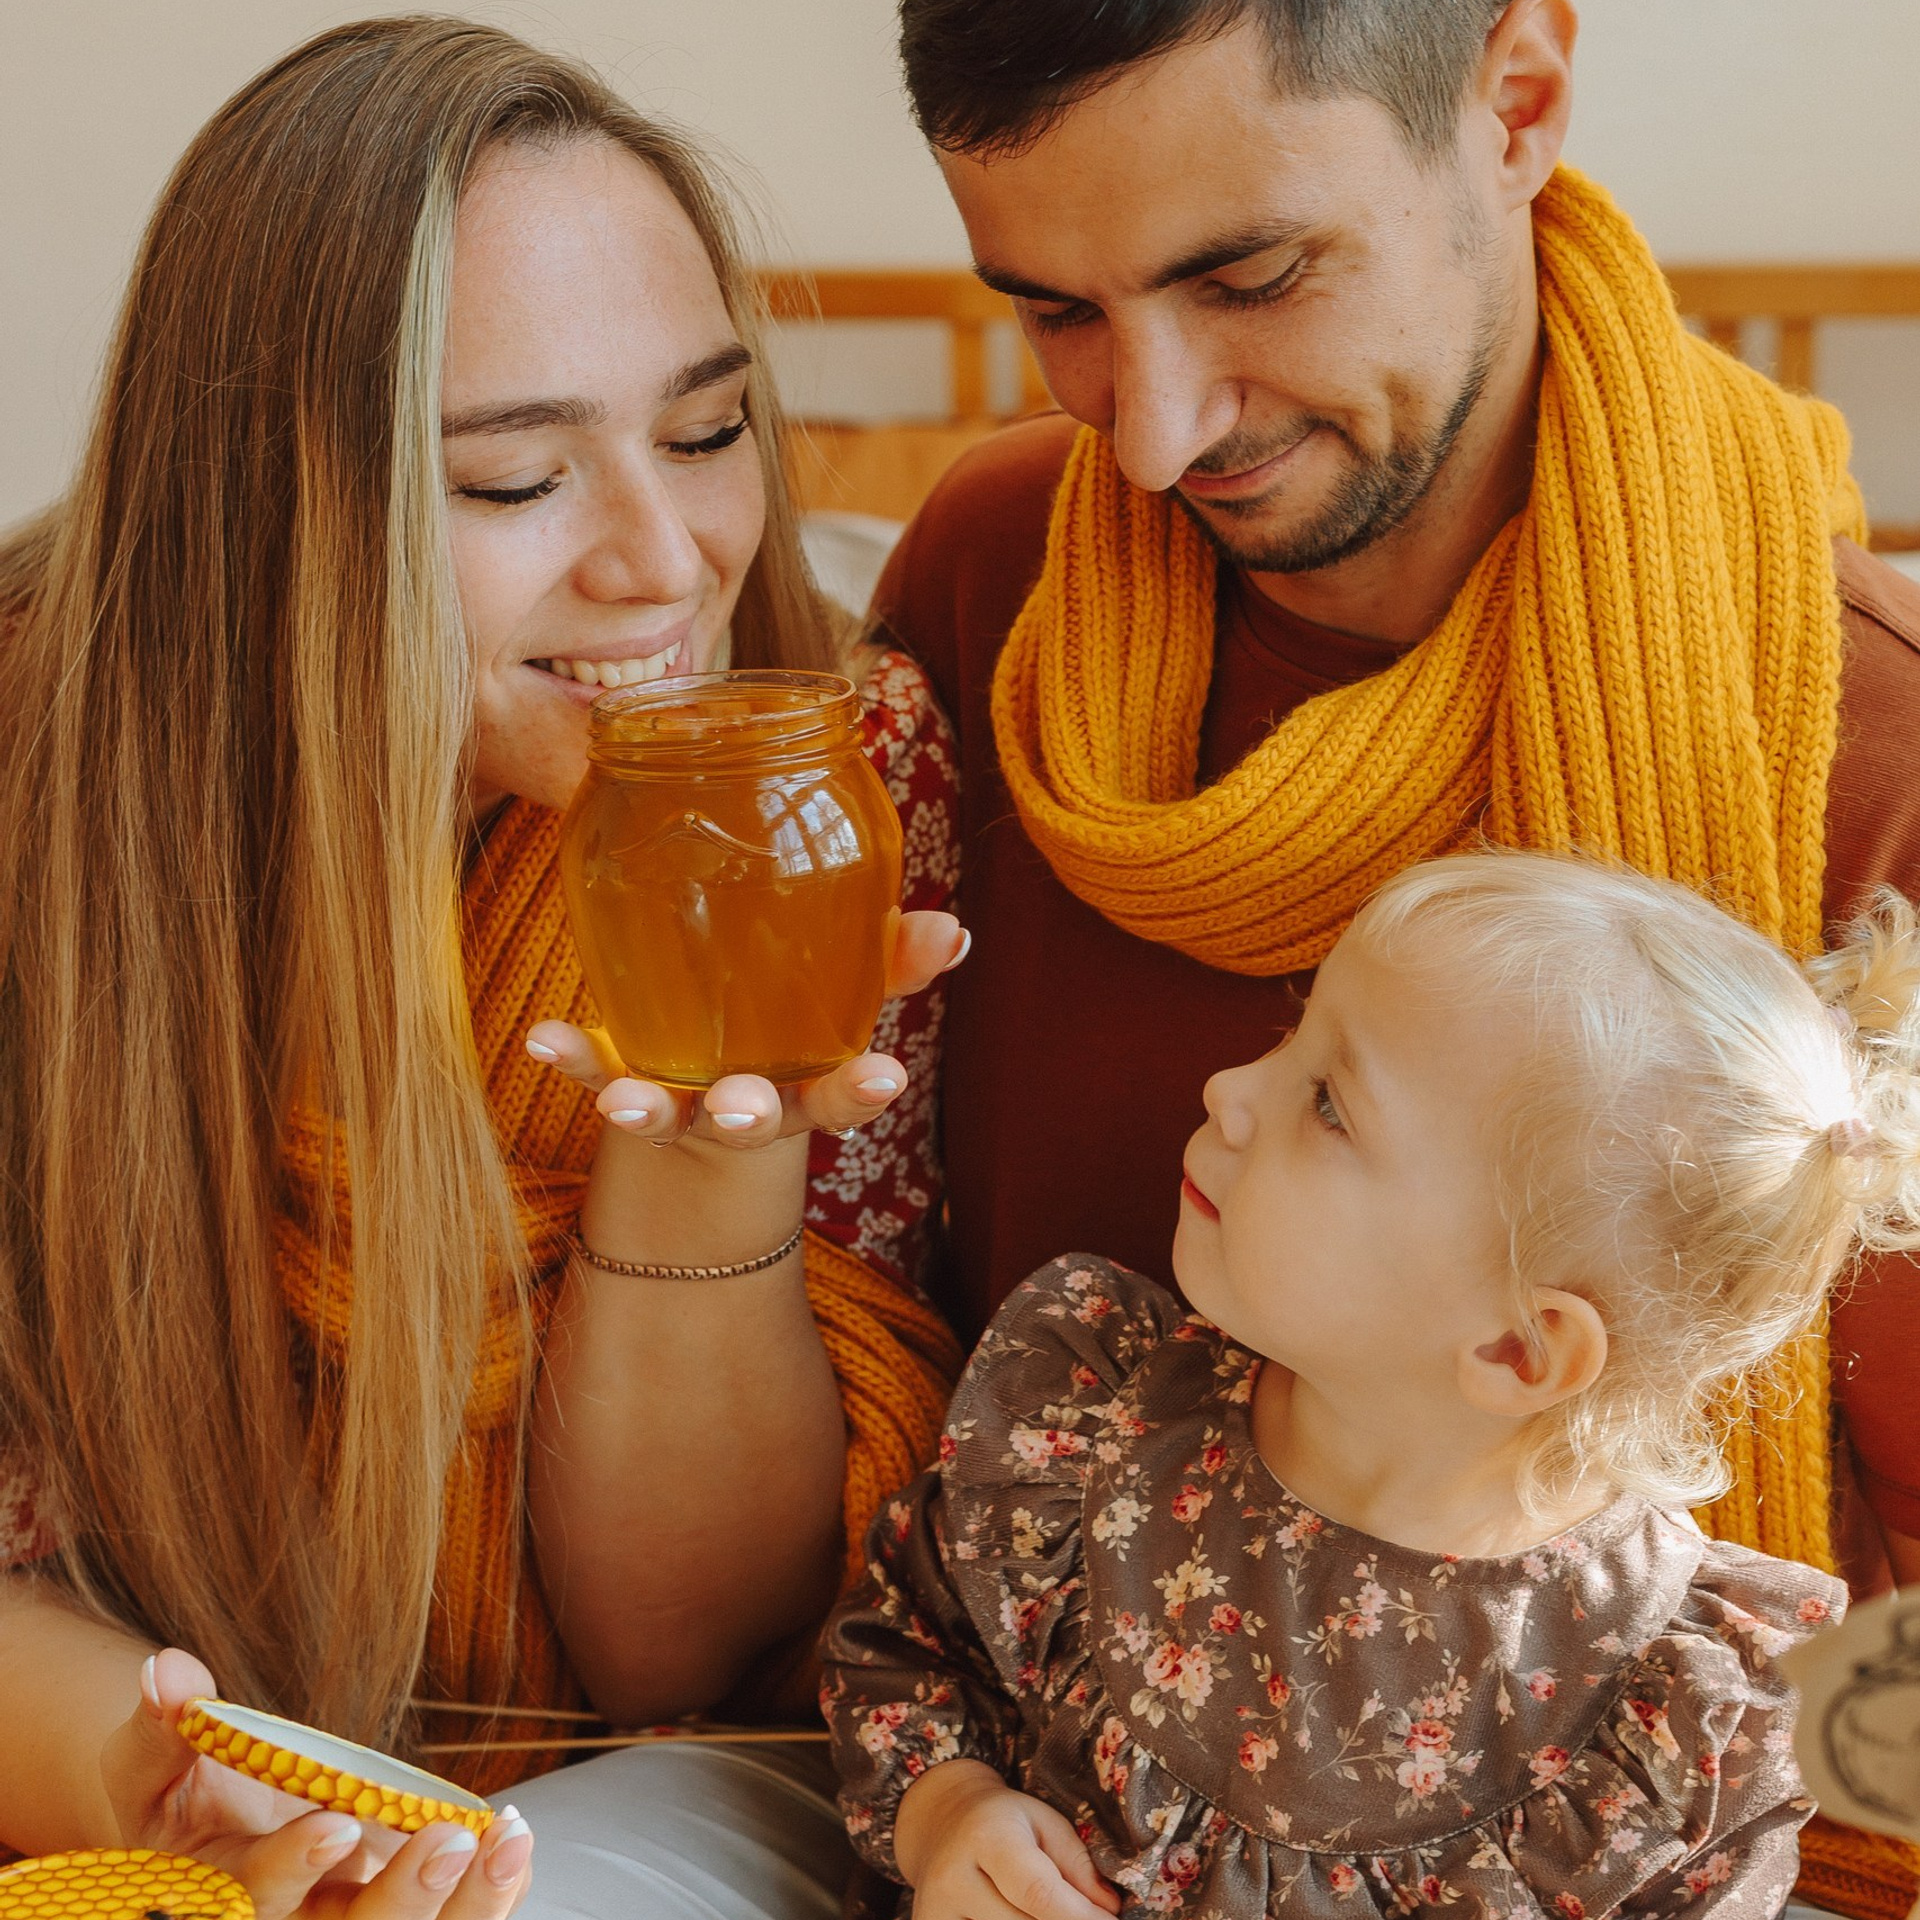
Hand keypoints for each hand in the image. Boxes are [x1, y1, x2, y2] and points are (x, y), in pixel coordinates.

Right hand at [99, 1648, 533, 1919]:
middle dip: (402, 1901)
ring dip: (468, 1904)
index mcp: (220, 1900)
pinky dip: (492, 1896)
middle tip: (448, 1838)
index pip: (251, 1900)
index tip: (336, 1821)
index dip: (290, 1868)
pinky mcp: (399, 1915)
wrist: (223, 1836)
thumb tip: (169, 1669)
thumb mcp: (157, 1767)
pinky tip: (516, 1851)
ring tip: (510, 1838)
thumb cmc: (187, 1797)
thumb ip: (163, 1727)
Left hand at [528, 909, 966, 1147]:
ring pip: (662, 1117)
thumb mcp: (844, 996)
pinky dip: (569, 1057)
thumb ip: (892, 959)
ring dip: (644, 1110)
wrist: (710, 1082)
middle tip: (745, 1111)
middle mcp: (740, 1108)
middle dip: (747, 1116)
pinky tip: (541, 1034)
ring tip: (623, 1100)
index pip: (842, 1098)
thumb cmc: (791, 1023)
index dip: (864, 1091)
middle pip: (749, 1123)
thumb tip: (955, 928)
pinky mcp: (618, 1079)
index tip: (889, 1077)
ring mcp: (677, 1102)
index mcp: (804, 1087)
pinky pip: (591, 1073)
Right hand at [894, 1759, 1120, 1919]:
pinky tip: (1021, 1917)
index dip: (1080, 1917)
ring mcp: (935, 1912)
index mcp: (986, 1836)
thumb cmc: (1003, 1820)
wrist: (941, 1820)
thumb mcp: (1044, 1822)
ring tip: (1048, 1912)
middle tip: (1087, 1918)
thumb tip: (1109, 1910)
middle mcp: (952, 1877)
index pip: (1037, 1890)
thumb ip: (1078, 1864)